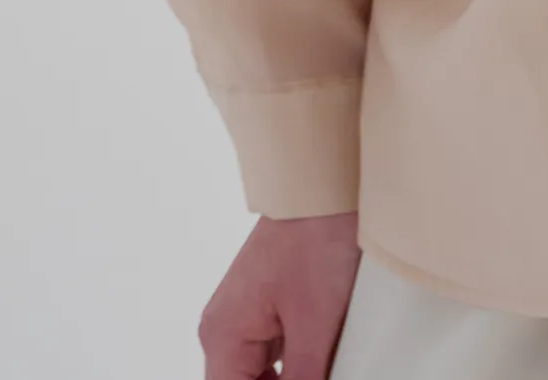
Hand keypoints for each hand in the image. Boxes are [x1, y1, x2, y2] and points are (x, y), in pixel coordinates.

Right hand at [199, 210, 361, 379]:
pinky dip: (290, 369)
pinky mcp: (265, 306)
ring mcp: (243, 315)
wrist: (325, 186)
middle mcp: (224, 327)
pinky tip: (317, 366)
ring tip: (318, 371)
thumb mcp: (315, 327)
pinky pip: (270, 355)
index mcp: (222, 336)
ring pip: (255, 376)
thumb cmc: (314, 239)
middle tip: (315, 377)